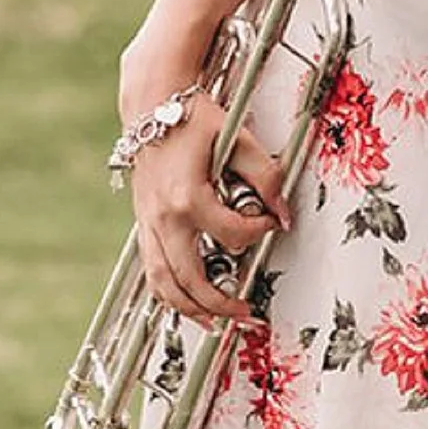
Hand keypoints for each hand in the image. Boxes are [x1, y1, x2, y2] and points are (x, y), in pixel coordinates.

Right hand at [129, 105, 291, 325]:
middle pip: (190, 279)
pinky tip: (189, 304)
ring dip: (191, 310)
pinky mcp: (143, 224)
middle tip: (250, 314)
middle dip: (221, 304)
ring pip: (164, 284)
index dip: (259, 233)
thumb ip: (266, 176)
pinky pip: (152, 271)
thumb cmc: (195, 119)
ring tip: (217, 324)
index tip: (272, 223)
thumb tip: (284, 214)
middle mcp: (164, 217)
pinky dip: (169, 293)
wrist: (152, 104)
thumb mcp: (237, 140)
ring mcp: (149, 224)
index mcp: (188, 196)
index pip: (232, 235)